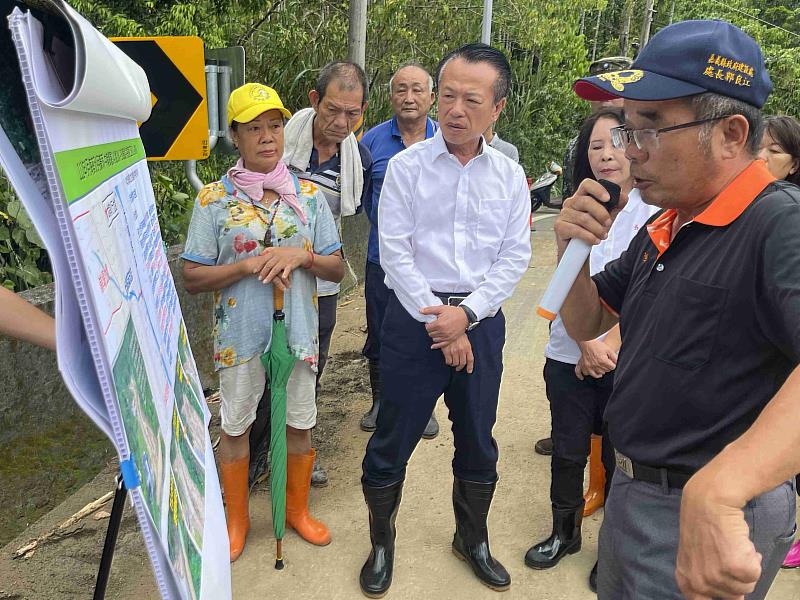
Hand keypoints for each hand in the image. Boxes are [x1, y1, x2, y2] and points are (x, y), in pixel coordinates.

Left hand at [251, 247, 309, 290]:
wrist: (300, 253)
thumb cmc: (288, 252)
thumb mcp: (278, 249)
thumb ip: (269, 250)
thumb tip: (261, 253)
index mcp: (274, 252)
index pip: (264, 260)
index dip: (259, 266)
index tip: (254, 271)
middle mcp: (278, 256)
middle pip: (268, 265)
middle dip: (263, 273)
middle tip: (258, 279)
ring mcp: (284, 260)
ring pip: (275, 269)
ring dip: (270, 276)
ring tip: (265, 282)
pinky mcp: (291, 264)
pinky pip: (287, 270)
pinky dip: (285, 274)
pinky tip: (282, 278)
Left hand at [421, 304, 468, 348]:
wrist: (465, 316)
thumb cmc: (454, 312)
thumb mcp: (441, 308)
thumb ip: (430, 310)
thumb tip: (421, 311)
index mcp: (439, 324)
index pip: (428, 328)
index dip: (428, 325)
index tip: (430, 323)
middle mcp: (443, 331)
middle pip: (430, 334)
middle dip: (431, 330)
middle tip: (434, 326)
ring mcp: (447, 336)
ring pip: (434, 339)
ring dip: (434, 335)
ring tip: (436, 331)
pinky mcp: (450, 339)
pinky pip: (441, 345)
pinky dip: (436, 345)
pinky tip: (433, 346)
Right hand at [440, 334, 473, 373]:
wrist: (449, 328)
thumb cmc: (458, 335)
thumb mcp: (465, 341)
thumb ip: (467, 349)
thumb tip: (467, 360)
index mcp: (467, 347)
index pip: (470, 360)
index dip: (470, 367)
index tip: (469, 371)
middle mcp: (462, 350)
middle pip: (462, 363)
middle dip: (460, 367)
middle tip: (458, 368)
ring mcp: (454, 351)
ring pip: (455, 363)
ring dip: (454, 364)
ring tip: (453, 362)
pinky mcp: (447, 352)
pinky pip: (449, 361)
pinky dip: (449, 362)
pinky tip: (448, 360)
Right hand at [554, 178, 627, 250]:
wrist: (578, 250)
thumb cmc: (590, 230)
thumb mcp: (606, 216)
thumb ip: (615, 206)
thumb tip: (623, 197)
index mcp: (581, 196)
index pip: (587, 184)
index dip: (598, 189)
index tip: (608, 199)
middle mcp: (571, 203)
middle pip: (586, 202)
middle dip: (601, 214)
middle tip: (608, 223)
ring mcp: (564, 214)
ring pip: (583, 218)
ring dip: (597, 229)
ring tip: (602, 236)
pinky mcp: (559, 227)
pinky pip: (576, 230)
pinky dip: (589, 237)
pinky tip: (594, 240)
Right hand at [575, 339, 616, 379]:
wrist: (587, 341)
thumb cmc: (597, 345)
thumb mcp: (609, 349)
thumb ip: (614, 357)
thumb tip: (617, 363)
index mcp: (602, 361)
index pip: (611, 368)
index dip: (613, 365)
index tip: (612, 363)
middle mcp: (595, 365)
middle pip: (605, 371)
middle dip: (607, 368)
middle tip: (606, 364)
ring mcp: (588, 366)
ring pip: (596, 374)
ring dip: (599, 373)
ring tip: (601, 370)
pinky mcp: (583, 365)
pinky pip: (581, 372)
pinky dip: (582, 375)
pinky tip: (584, 377)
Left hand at [675, 473, 761, 599]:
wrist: (708, 501)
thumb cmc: (702, 521)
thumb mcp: (695, 553)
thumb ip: (706, 575)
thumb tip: (732, 595)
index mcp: (686, 580)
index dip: (721, 593)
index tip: (725, 577)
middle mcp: (698, 582)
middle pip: (732, 595)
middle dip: (735, 576)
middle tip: (728, 552)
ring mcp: (716, 576)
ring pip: (746, 585)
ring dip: (745, 566)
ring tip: (733, 544)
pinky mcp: (735, 568)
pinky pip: (755, 573)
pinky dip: (753, 559)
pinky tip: (741, 542)